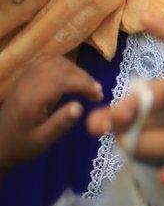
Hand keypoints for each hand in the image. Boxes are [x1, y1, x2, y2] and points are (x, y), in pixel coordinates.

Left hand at [0, 55, 102, 173]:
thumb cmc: (22, 145)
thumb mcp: (43, 141)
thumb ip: (60, 124)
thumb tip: (80, 107)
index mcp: (30, 100)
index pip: (61, 81)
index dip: (83, 84)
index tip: (99, 95)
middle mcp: (26, 84)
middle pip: (59, 67)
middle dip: (82, 76)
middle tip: (97, 92)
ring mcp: (24, 78)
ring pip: (53, 61)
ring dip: (74, 69)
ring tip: (86, 85)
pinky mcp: (25, 77)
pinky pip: (45, 61)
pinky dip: (63, 65)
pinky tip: (71, 77)